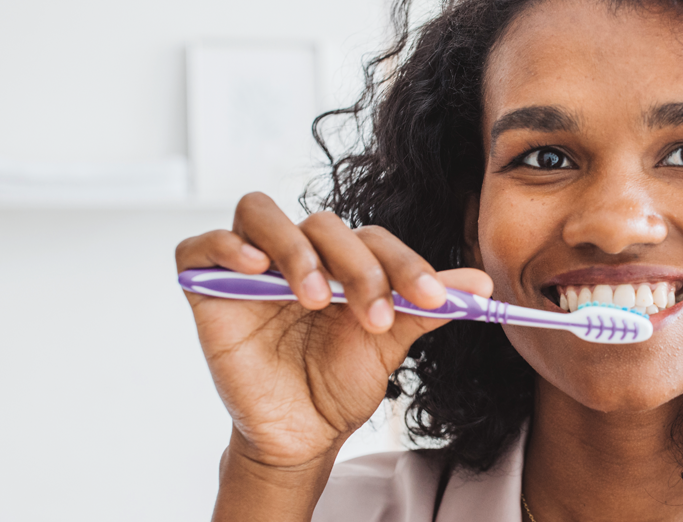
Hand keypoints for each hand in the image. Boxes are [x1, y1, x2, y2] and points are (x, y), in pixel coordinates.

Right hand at [175, 192, 491, 469]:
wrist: (300, 434)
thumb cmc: (339, 383)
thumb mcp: (388, 344)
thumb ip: (425, 308)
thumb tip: (482, 284)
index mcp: (342, 260)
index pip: (373, 239)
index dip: (405, 264)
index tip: (434, 298)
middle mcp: (296, 253)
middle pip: (323, 225)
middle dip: (356, 267)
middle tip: (373, 316)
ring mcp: (249, 267)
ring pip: (260, 213)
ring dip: (294, 250)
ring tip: (315, 298)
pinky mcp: (206, 287)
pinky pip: (200, 246)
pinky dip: (225, 247)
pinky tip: (254, 270)